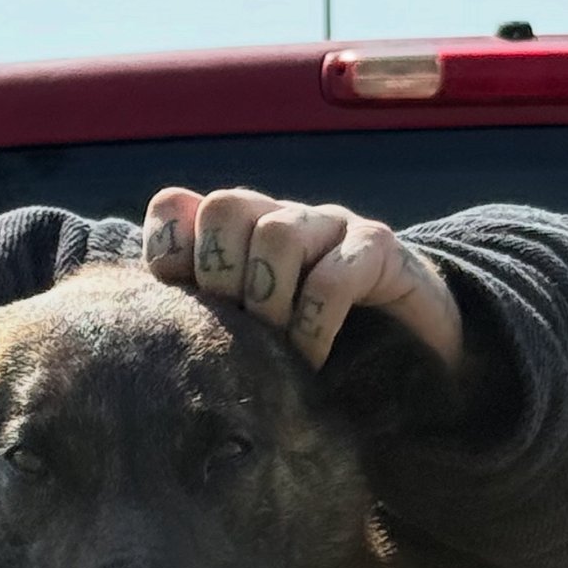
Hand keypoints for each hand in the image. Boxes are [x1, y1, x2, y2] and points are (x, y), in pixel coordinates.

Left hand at [141, 187, 462, 371]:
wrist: (418, 360)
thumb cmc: (318, 353)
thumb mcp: (249, 341)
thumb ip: (203, 320)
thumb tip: (148, 329)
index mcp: (236, 233)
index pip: (177, 207)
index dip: (169, 253)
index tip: (181, 306)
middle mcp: (279, 217)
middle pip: (224, 208)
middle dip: (222, 278)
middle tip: (239, 335)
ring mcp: (331, 225)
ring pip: (278, 233)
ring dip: (270, 301)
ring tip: (280, 351)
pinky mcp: (378, 247)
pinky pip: (333, 275)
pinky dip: (314, 324)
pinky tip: (313, 360)